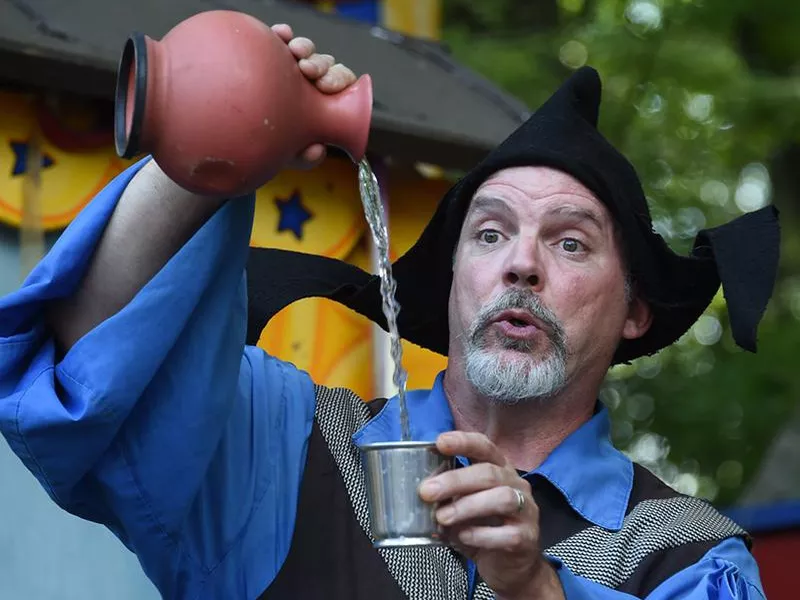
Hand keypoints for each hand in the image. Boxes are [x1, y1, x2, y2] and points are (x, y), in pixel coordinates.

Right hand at [271, 24, 357, 169]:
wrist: (248, 137)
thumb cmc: (279, 144)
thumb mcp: (295, 155)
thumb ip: (309, 157)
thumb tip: (316, 151)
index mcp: (328, 101)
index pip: (343, 84)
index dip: (339, 80)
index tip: (325, 86)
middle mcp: (314, 81)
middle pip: (326, 64)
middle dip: (321, 64)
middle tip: (308, 71)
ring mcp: (293, 66)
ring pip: (306, 50)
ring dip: (304, 47)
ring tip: (294, 52)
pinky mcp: (272, 55)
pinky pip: (281, 39)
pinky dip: (282, 34)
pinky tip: (278, 34)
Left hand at [419, 432, 564, 599]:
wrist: (510, 567)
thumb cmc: (484, 530)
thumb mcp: (463, 507)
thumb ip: (448, 497)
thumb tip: (424, 491)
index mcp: (500, 471)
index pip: (484, 447)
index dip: (463, 442)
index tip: (441, 442)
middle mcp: (517, 485)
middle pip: (489, 473)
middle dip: (455, 480)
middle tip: (427, 491)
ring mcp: (527, 511)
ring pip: (502, 498)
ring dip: (467, 506)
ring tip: (442, 517)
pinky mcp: (528, 538)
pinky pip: (508, 533)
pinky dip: (482, 534)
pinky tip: (463, 536)